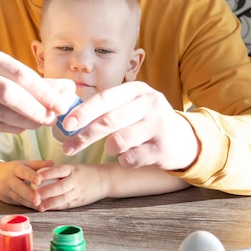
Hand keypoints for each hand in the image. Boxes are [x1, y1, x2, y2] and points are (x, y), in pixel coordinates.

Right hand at [0, 50, 76, 134]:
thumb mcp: (5, 72)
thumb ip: (36, 81)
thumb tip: (68, 90)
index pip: (22, 75)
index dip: (44, 92)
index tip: (62, 104)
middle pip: (10, 94)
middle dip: (35, 108)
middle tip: (52, 118)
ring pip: (3, 114)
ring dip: (27, 122)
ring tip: (42, 123)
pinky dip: (14, 127)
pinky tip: (24, 126)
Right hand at [0, 160, 52, 209]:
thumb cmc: (13, 169)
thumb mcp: (24, 164)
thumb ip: (38, 164)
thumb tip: (52, 162)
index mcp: (15, 168)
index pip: (23, 172)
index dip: (31, 176)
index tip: (39, 181)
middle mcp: (9, 180)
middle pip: (19, 187)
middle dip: (29, 194)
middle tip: (38, 200)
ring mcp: (7, 191)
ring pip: (18, 197)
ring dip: (29, 203)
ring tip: (40, 206)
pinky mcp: (7, 199)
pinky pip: (19, 203)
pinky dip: (28, 206)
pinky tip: (37, 208)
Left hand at [31, 164, 109, 210]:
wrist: (105, 179)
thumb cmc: (86, 172)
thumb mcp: (74, 167)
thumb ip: (60, 171)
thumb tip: (40, 174)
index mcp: (73, 169)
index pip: (58, 170)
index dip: (47, 174)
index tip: (36, 178)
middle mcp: (75, 180)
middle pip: (60, 187)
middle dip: (46, 192)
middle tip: (34, 195)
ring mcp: (78, 191)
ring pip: (63, 198)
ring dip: (50, 203)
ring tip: (38, 206)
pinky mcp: (80, 201)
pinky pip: (67, 205)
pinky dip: (57, 207)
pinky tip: (48, 208)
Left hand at [61, 81, 199, 171]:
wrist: (183, 139)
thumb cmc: (147, 122)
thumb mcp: (133, 106)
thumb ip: (108, 108)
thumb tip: (71, 117)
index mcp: (138, 90)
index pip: (105, 98)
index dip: (84, 111)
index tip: (67, 123)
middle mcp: (150, 103)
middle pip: (108, 121)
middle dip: (84, 136)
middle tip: (69, 147)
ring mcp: (158, 125)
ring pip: (117, 142)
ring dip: (109, 149)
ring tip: (115, 148)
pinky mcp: (162, 148)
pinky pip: (129, 159)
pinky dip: (124, 160)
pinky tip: (132, 155)